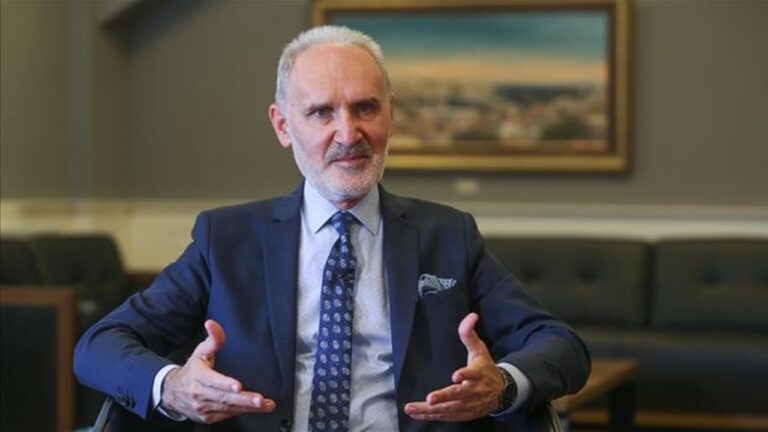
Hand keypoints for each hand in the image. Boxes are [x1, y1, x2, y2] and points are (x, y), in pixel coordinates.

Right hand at [160, 320, 275, 422]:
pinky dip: (241, 412)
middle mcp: (200, 394)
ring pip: (227, 409)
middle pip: (223, 398)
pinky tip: (255, 409)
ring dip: (247, 408)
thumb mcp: (201, 352)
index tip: (238, 386)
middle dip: (243, 400)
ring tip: (265, 405)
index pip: (212, 381)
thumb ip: (213, 339)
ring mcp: (203, 408)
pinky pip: (226, 415)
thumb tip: (212, 324)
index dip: (225, 384)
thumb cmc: (192, 370)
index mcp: (198, 377)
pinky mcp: (208, 417)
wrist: (173, 392)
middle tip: (259, 400)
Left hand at [404, 312, 503, 421]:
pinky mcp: (464, 414)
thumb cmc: (485, 368)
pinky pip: (447, 416)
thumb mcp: (479, 350)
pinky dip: (432, 417)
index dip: (465, 374)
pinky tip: (418, 415)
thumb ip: (470, 334)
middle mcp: (475, 391)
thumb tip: (471, 316)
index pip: (473, 373)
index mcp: (479, 374)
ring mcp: (470, 405)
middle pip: (459, 395)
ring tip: (413, 408)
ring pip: (450, 409)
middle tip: (430, 399)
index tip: (456, 376)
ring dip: (431, 410)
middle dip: (444, 397)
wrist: (502, 392)